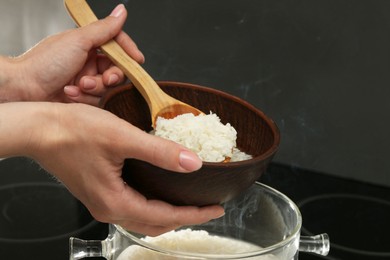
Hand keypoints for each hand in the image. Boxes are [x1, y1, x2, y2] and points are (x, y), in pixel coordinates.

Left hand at [10, 4, 142, 104]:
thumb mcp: (78, 41)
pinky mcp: (83, 97)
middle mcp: (89, 62)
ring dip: (94, 88)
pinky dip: (85, 98)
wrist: (24, 89)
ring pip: (108, 88)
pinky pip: (97, 100)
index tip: (137, 60)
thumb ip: (104, 29)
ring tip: (77, 86)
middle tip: (104, 79)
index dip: (128, 53)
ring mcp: (86, 80)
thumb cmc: (45, 63)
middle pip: (117, 70)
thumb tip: (121, 12)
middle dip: (110, 76)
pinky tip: (70, 94)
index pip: (117, 46)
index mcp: (88, 45)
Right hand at [20, 102, 223, 235]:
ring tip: (190, 203)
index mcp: (115, 201)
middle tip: (208, 208)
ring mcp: (103, 201)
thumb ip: (160, 152)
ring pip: (144, 217)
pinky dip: (153, 204)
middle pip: (155, 223)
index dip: (194, 214)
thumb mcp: (122, 137)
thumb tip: (192, 163)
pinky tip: (161, 192)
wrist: (39, 128)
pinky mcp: (99, 191)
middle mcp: (108, 208)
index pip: (164, 216)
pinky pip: (133, 206)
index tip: (215, 209)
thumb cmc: (72, 132)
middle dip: (185, 217)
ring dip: (169, 213)